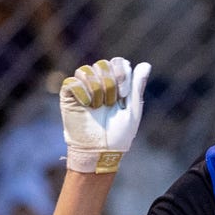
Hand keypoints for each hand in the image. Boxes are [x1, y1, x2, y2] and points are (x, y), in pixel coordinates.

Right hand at [58, 57, 149, 173]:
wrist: (100, 152)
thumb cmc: (119, 135)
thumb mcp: (133, 110)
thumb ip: (137, 86)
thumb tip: (145, 64)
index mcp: (115, 85)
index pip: (117, 62)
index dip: (121, 74)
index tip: (123, 95)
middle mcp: (99, 84)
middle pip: (102, 64)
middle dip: (109, 83)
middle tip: (111, 103)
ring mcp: (83, 89)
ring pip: (86, 70)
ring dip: (96, 88)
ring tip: (98, 107)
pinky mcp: (69, 97)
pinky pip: (72, 81)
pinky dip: (82, 91)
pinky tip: (87, 105)